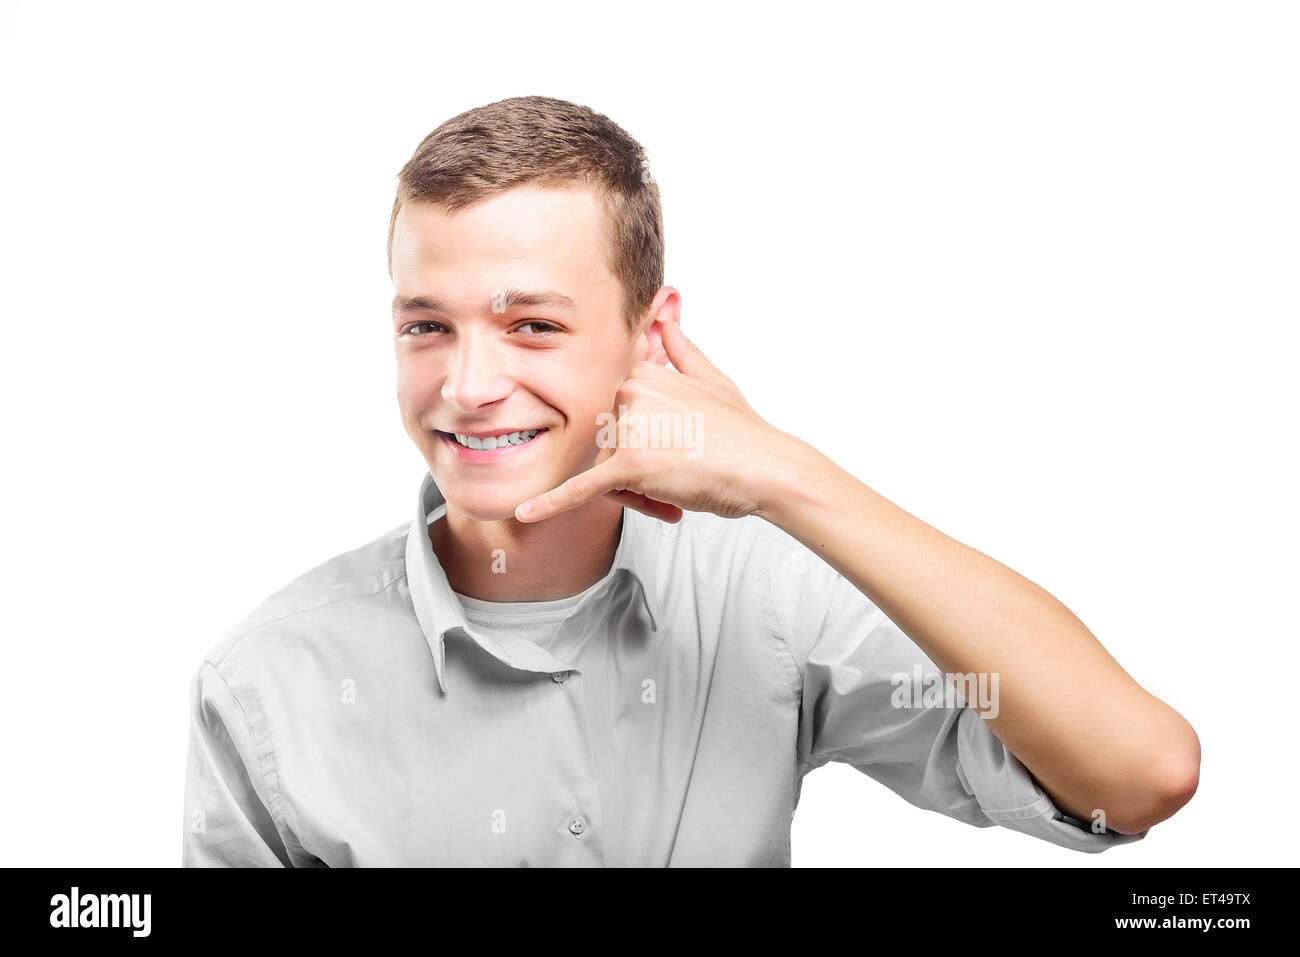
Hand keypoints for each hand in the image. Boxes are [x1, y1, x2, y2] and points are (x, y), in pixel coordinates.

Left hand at [514, 322, 792, 523]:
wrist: (767, 468)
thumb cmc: (743, 433)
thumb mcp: (712, 379)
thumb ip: (682, 351)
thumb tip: (667, 322)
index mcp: (642, 375)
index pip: (618, 419)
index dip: (645, 443)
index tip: (678, 452)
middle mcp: (630, 394)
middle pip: (609, 446)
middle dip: (636, 470)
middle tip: (680, 479)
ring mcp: (629, 429)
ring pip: (607, 472)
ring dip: (636, 491)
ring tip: (678, 493)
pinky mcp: (629, 465)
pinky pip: (582, 488)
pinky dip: (551, 503)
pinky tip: (524, 514)